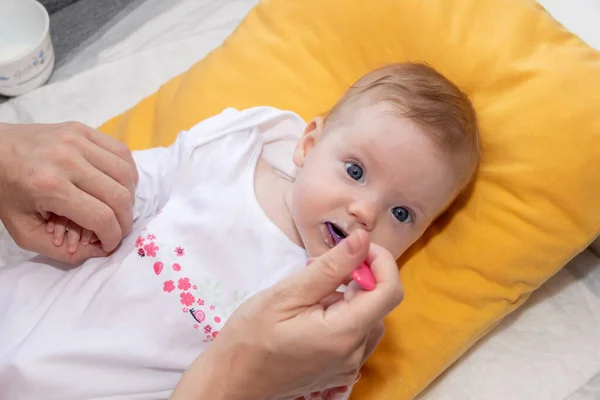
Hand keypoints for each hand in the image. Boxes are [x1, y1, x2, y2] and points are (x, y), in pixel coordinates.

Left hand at [0, 122, 137, 262]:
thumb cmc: (6, 192)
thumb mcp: (23, 230)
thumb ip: (60, 250)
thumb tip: (100, 251)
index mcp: (49, 187)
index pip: (101, 217)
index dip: (113, 237)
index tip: (110, 244)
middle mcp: (67, 160)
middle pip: (119, 196)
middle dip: (125, 221)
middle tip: (118, 229)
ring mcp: (77, 140)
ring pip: (126, 174)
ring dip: (129, 197)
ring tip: (118, 207)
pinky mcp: (82, 129)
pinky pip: (121, 152)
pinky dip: (127, 173)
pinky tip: (119, 184)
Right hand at [171, 230, 403, 399]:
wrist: (232, 381)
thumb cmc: (250, 337)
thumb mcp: (287, 294)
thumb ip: (330, 267)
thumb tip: (362, 239)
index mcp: (344, 334)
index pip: (389, 291)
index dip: (381, 261)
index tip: (357, 247)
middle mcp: (354, 355)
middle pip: (379, 304)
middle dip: (358, 277)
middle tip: (318, 268)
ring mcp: (348, 367)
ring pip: (369, 318)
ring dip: (350, 297)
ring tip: (312, 291)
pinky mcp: (339, 372)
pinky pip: (356, 336)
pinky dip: (344, 316)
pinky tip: (313, 313)